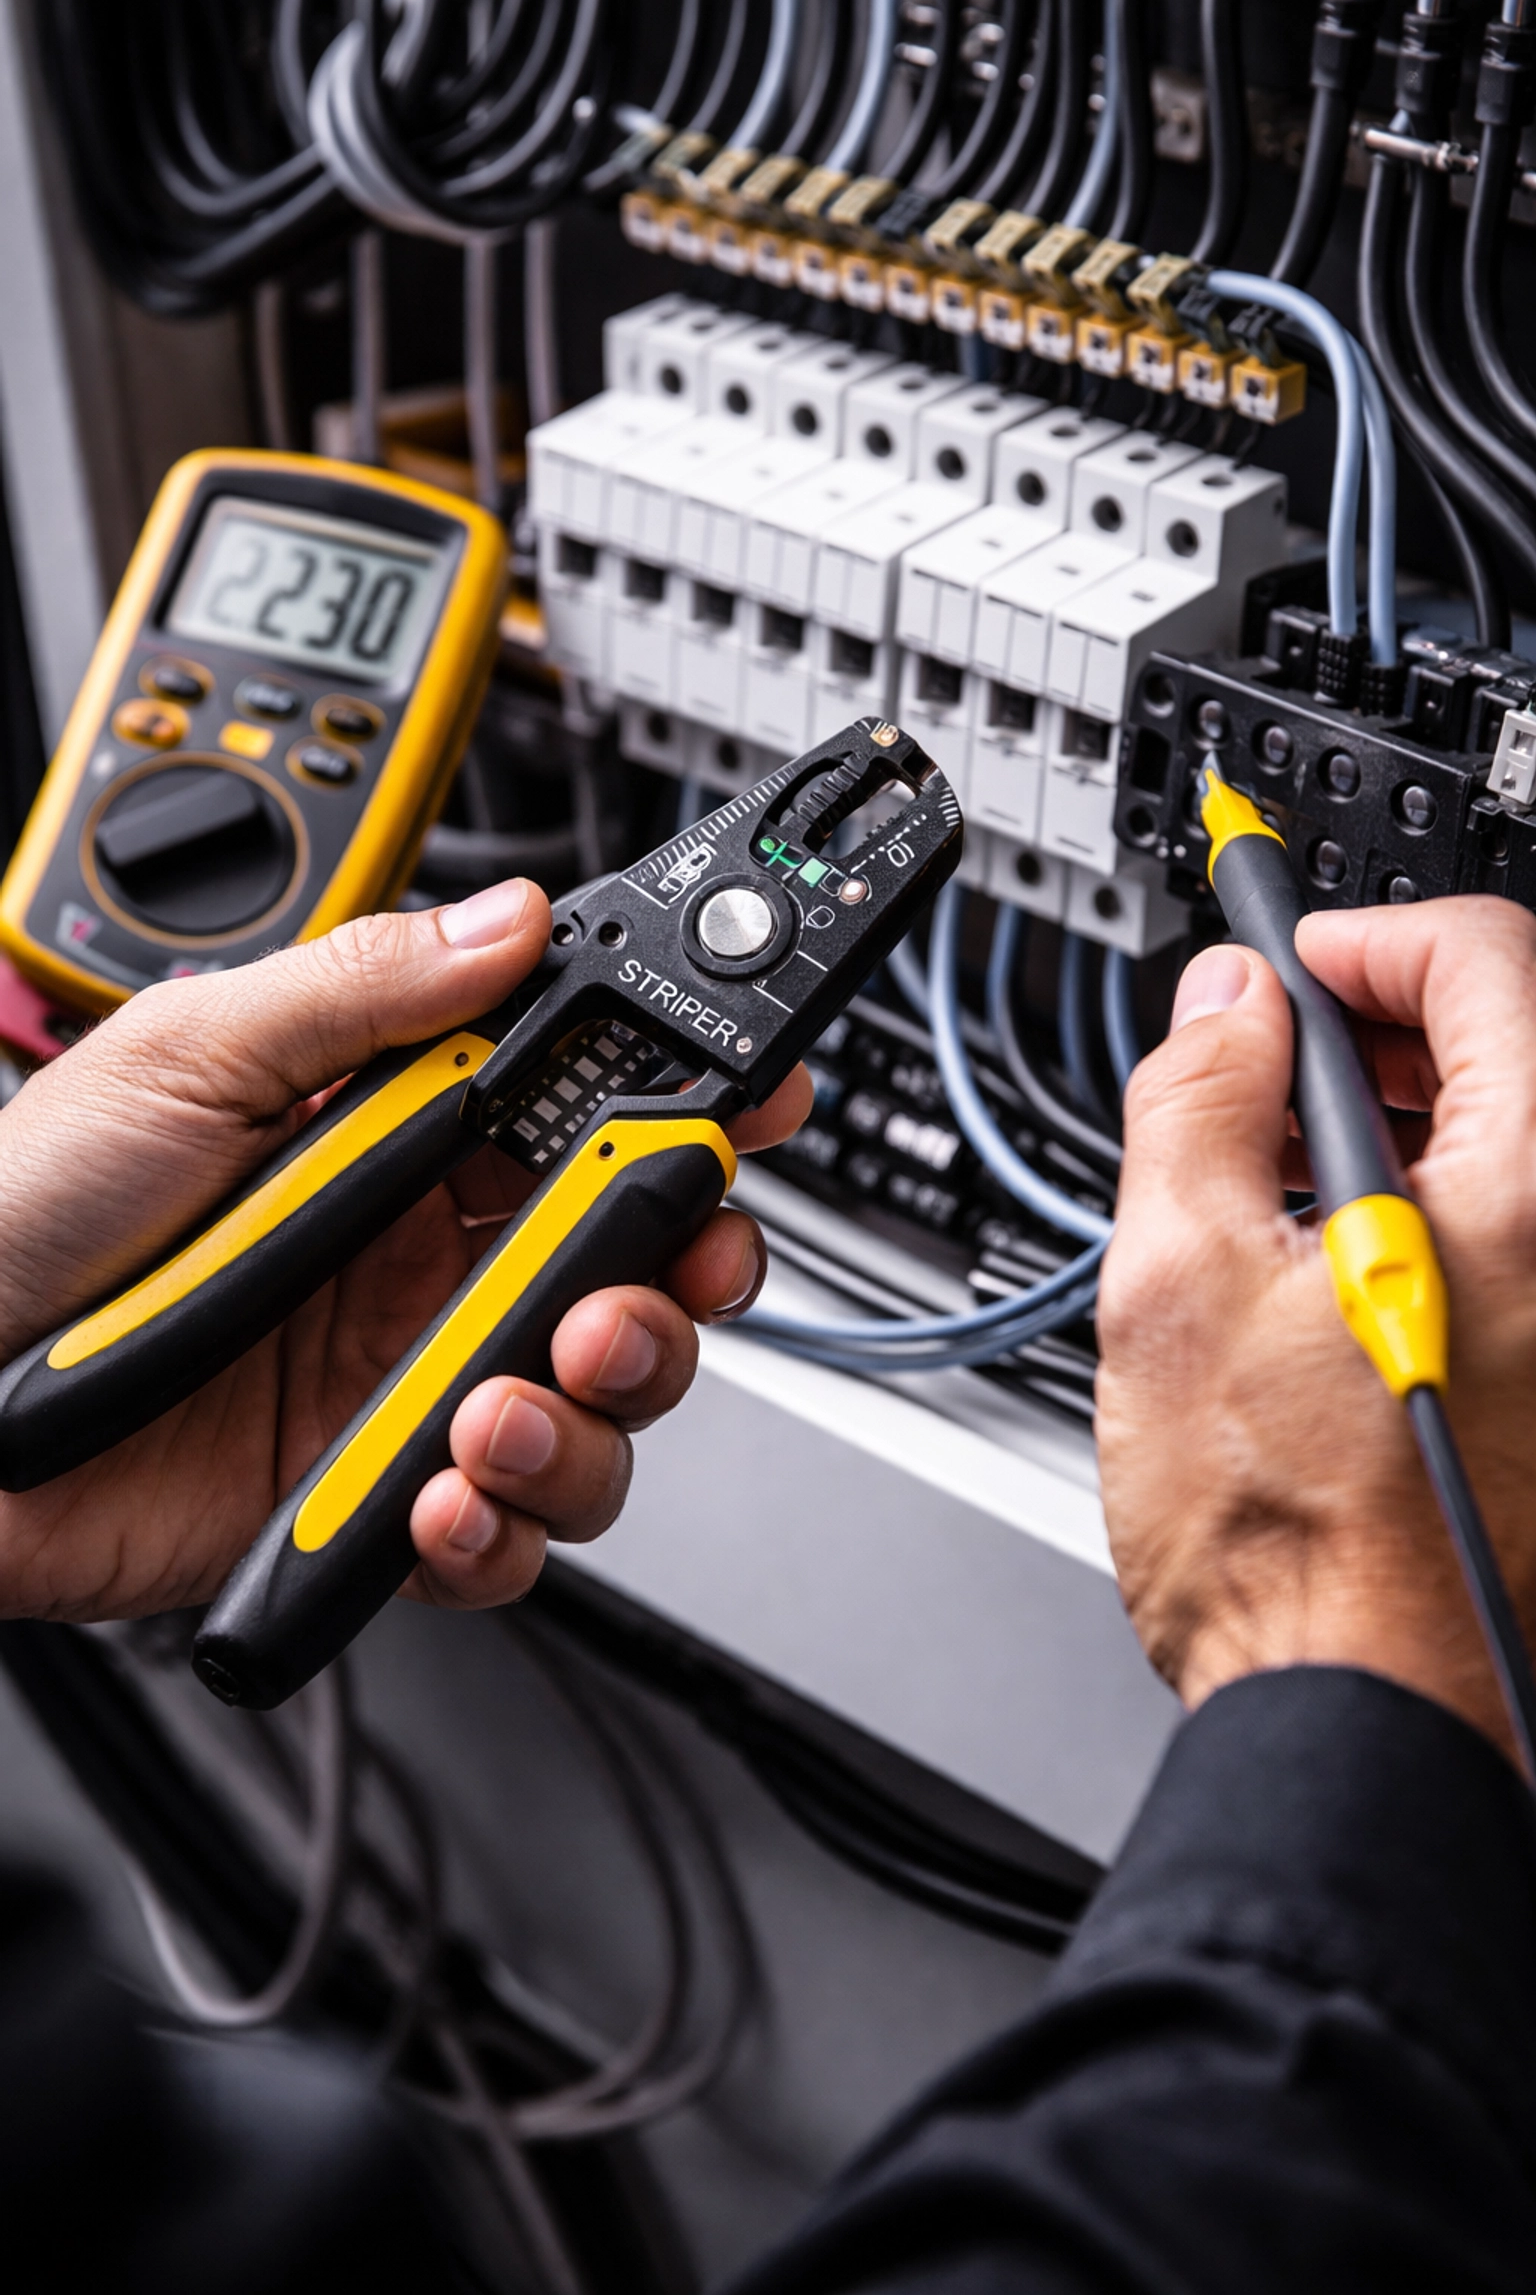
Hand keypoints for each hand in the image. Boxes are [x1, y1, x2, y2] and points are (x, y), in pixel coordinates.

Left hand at [0, 879, 808, 1623]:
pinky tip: (444, 1493)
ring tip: (497, 1404)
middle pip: (638, 1262)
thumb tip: (510, 926)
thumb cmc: (17, 1214)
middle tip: (636, 1284)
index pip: (596, 1102)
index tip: (756, 1104)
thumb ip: (360, 993)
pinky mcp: (384, 1494)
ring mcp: (413, 1376)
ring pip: (601, 1402)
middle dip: (679, 1275)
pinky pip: (512, 1529)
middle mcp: (429, 1251)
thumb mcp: (183, 1060)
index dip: (693, 1105)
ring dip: (593, 1410)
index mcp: (402, 1127)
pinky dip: (509, 1525)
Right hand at [1096, 895, 1535, 1761]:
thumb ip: (1198, 1099)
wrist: (1357, 1716)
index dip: (1363, 939)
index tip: (1287, 966)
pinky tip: (1332, 1269)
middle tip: (1266, 1066)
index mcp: (1530, 1196)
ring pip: (1513, 1151)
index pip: (1485, 962)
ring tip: (1271, 1181)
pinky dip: (1434, 1213)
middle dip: (1379, 1030)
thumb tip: (1223, 1006)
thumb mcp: (1179, 1278)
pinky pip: (1518, 1245)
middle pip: (1514, 1048)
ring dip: (1403, 1124)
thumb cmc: (1288, 1544)